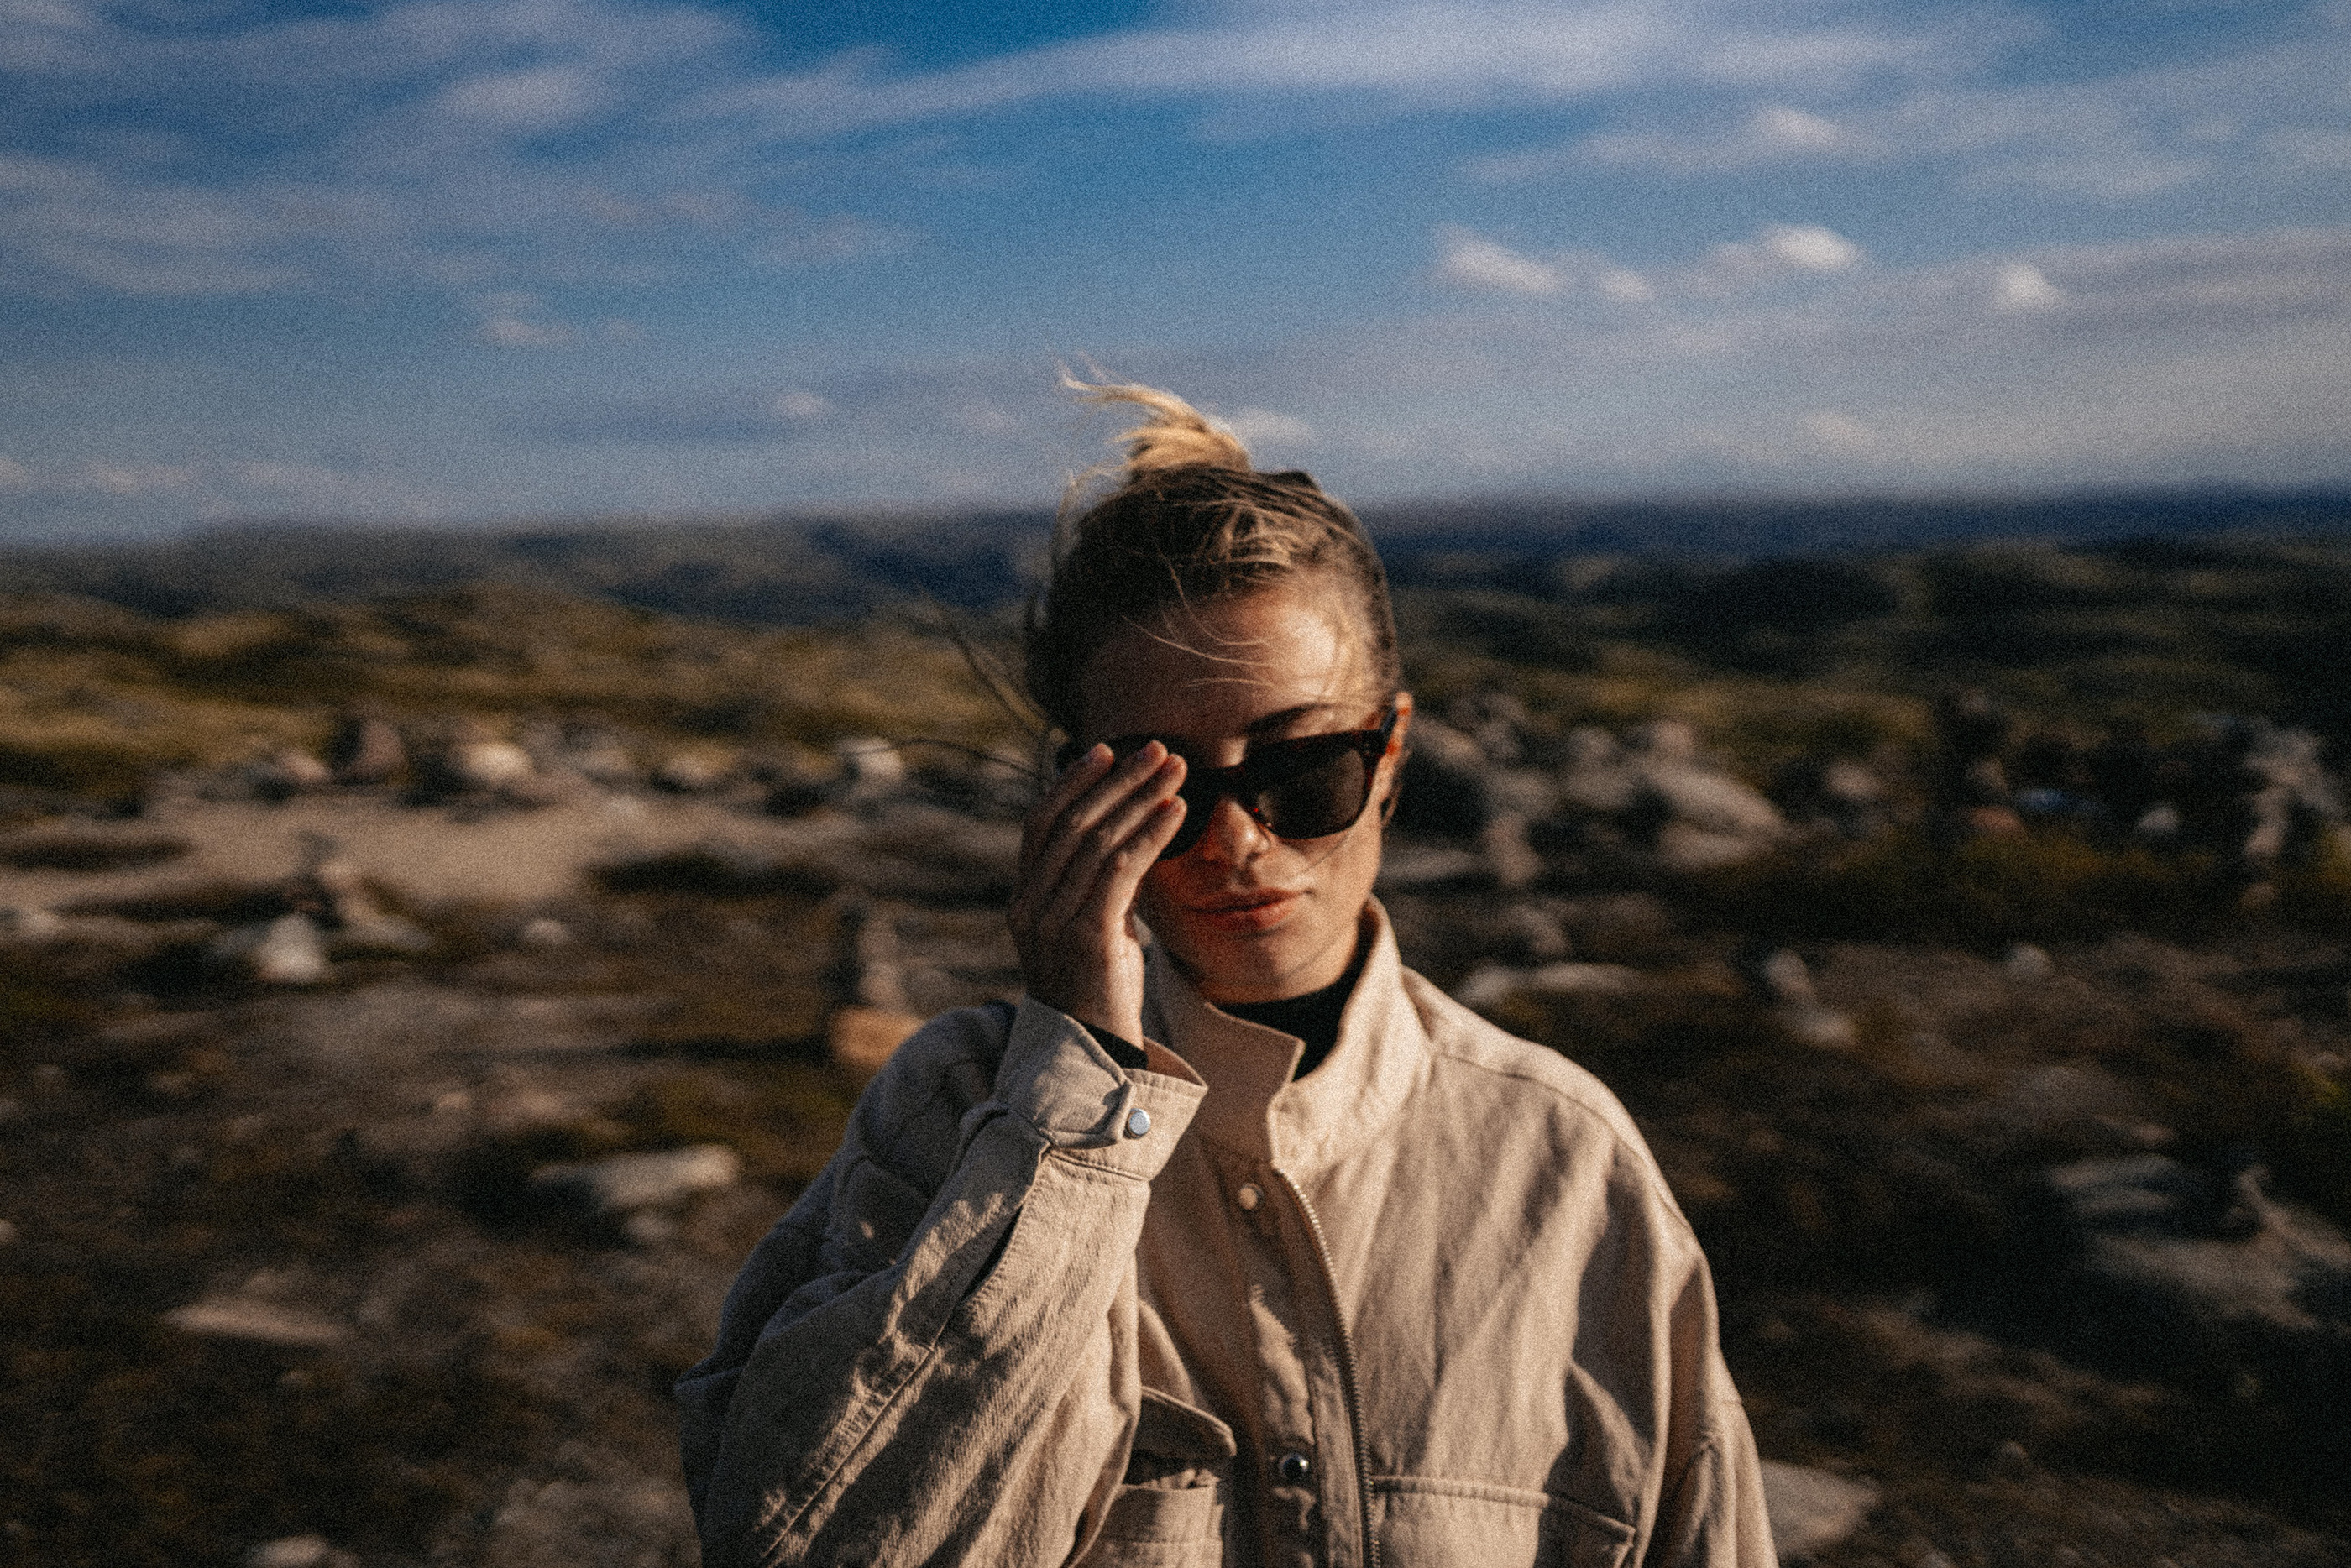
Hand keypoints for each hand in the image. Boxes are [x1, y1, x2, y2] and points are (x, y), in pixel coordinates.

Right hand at [1009, 741, 1187, 1049]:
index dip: (1072, 783)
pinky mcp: (1086, 937)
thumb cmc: (1102, 992)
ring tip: (1176, 771)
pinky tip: (1177, 813)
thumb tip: (1128, 836)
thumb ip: (1100, 886)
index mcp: (1024, 901)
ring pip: (1096, 841)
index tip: (1105, 752)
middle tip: (1156, 749)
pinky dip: (1150, 835)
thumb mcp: (1096, 928)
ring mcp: (1053, 922)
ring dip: (1141, 798)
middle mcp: (1030, 907)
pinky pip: (1119, 871)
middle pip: (1071, 823)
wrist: (1096, 1058)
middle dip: (1117, 780)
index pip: (1040, 824)